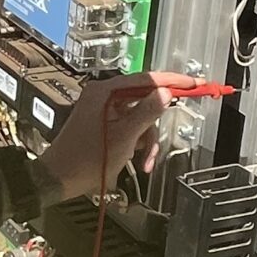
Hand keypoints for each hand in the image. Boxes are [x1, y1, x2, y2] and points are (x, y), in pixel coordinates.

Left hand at [37, 70, 196, 200]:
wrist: (61, 178)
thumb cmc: (86, 158)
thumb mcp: (125, 135)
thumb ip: (147, 112)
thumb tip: (165, 93)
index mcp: (105, 92)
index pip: (147, 79)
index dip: (173, 82)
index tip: (194, 85)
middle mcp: (104, 96)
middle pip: (145, 100)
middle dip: (154, 125)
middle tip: (164, 137)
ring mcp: (104, 110)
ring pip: (141, 117)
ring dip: (147, 139)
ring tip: (144, 160)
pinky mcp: (105, 123)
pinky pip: (131, 126)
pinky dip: (138, 142)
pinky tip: (137, 159)